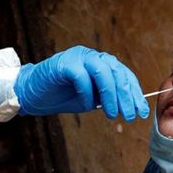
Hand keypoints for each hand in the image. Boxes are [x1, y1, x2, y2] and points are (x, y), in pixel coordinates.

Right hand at [13, 45, 149, 120]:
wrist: (31, 94)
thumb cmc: (61, 96)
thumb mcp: (91, 99)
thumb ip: (108, 98)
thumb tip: (130, 106)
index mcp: (100, 63)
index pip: (124, 74)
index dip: (134, 92)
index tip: (141, 111)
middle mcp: (91, 56)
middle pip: (117, 72)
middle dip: (126, 96)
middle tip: (130, 115)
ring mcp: (77, 57)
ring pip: (103, 72)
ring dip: (111, 95)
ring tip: (113, 114)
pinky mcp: (63, 63)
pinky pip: (82, 77)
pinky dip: (87, 93)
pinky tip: (87, 105)